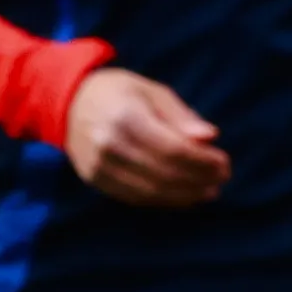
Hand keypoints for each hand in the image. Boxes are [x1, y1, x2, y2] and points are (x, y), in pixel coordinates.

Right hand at [64, 67, 231, 207]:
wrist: (67, 102)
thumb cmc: (119, 92)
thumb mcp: (153, 91)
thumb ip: (181, 116)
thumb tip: (210, 137)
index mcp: (126, 118)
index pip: (173, 149)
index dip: (203, 161)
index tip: (224, 163)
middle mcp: (109, 145)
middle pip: (164, 173)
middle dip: (199, 179)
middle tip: (221, 178)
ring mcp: (98, 166)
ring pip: (150, 191)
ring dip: (185, 195)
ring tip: (209, 190)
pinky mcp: (94, 180)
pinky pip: (134, 197)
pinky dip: (163, 200)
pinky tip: (184, 196)